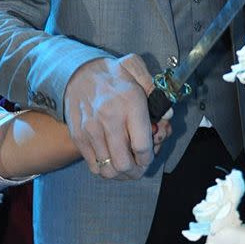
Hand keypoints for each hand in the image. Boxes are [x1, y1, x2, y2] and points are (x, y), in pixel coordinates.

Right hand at [63, 54, 170, 178]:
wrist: (76, 71)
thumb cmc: (111, 74)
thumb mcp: (136, 69)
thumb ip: (155, 89)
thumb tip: (168, 115)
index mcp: (129, 103)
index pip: (142, 146)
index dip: (148, 158)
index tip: (149, 156)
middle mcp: (109, 119)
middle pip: (124, 164)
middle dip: (136, 171)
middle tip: (139, 167)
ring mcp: (91, 130)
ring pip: (109, 170)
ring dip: (121, 174)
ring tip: (126, 167)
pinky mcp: (79, 137)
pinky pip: (94, 166)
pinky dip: (105, 169)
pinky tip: (111, 160)